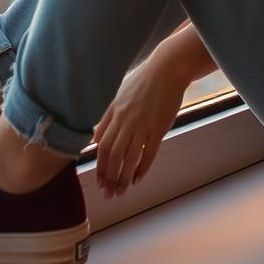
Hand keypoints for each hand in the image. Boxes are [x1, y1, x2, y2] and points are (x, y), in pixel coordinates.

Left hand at [91, 50, 188, 198]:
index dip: (99, 165)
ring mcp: (142, 124)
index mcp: (114, 112)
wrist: (168, 69)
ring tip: (120, 192)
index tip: (99, 180)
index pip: (101, 145)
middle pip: (112, 155)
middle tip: (107, 194)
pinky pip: (148, 153)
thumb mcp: (120, 95)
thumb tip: (95, 139)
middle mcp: (125, 120)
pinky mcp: (159, 127)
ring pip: (128, 158)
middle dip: (108, 177)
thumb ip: (107, 117)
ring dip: (122, 178)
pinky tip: (137, 179)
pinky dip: (142, 169)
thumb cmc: (144, 81)